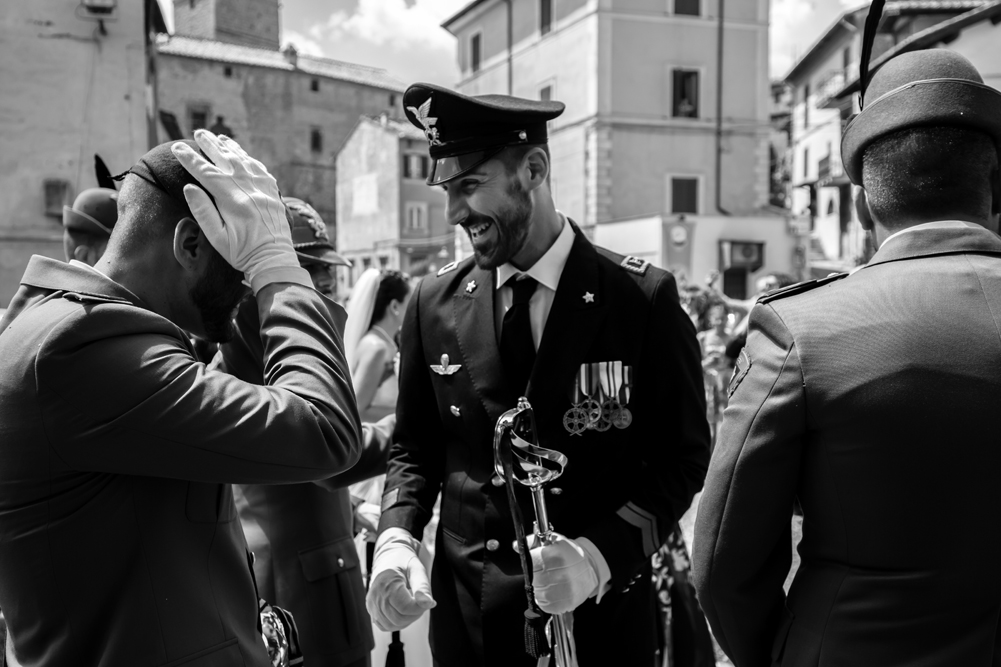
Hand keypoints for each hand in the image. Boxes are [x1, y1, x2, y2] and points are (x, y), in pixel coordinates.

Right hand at [171, 130, 309, 292]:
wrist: (274, 260)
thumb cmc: (242, 253)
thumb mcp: (217, 238)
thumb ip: (203, 211)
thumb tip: (189, 187)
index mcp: (234, 202)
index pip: (207, 173)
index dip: (191, 159)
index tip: (178, 148)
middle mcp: (250, 191)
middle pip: (227, 160)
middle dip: (211, 145)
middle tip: (198, 132)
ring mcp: (264, 190)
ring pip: (245, 161)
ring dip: (231, 148)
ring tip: (219, 137)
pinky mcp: (273, 194)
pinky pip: (261, 169)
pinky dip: (250, 159)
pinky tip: (243, 155)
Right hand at [365, 529, 434, 630]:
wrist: (389, 557)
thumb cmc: (405, 561)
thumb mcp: (417, 569)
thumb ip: (423, 587)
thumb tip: (429, 604)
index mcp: (387, 584)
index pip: (406, 608)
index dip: (420, 608)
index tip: (428, 600)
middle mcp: (376, 596)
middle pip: (399, 619)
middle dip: (415, 614)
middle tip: (421, 602)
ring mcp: (371, 604)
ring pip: (392, 625)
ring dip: (407, 619)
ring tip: (412, 604)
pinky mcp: (371, 609)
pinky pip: (385, 625)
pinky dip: (396, 622)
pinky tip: (402, 610)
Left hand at [530, 533, 598, 613]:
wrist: (592, 567)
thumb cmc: (570, 553)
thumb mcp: (554, 540)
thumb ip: (533, 542)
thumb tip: (516, 546)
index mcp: (555, 556)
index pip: (530, 562)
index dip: (530, 562)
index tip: (535, 561)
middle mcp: (559, 574)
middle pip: (533, 579)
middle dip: (535, 575)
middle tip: (544, 571)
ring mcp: (564, 591)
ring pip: (537, 593)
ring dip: (539, 588)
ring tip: (549, 581)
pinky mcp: (566, 604)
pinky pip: (546, 605)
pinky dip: (546, 600)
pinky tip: (553, 591)